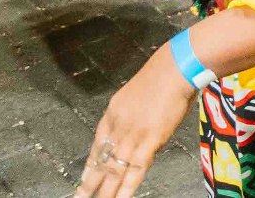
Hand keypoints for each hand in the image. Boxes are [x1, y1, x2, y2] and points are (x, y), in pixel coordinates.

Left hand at [78, 47, 196, 197]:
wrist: (174, 69)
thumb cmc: (162, 75)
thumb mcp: (137, 93)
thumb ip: (133, 113)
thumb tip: (137, 126)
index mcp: (113, 113)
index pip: (98, 144)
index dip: (91, 163)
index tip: (84, 177)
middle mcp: (118, 126)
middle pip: (101, 160)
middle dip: (91, 182)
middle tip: (80, 196)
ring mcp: (132, 135)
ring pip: (114, 169)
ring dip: (105, 190)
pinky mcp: (149, 141)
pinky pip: (135, 169)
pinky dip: (127, 187)